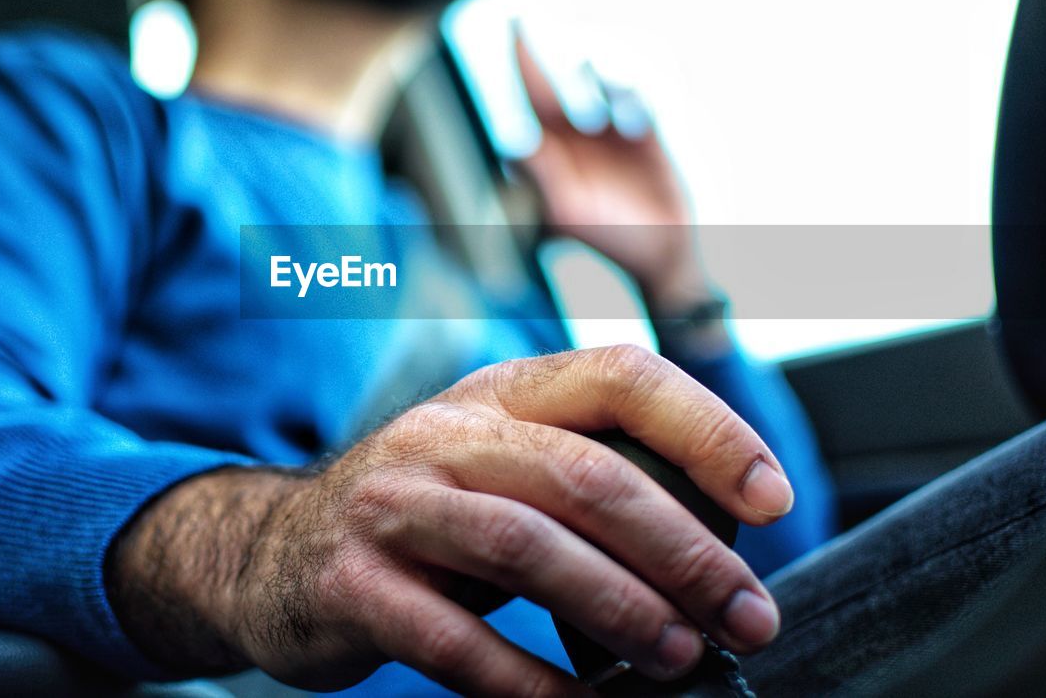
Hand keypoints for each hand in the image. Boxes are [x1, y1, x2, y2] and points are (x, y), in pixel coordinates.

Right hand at [109, 345, 792, 694]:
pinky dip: (528, 682)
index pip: (619, 378)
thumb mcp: (496, 467)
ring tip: (682, 658)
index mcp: (498, 396)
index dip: (708, 429)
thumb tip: (717, 549)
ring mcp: (393, 505)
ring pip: (527, 547)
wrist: (273, 552)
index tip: (772, 500)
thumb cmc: (420, 514)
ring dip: (621, 610)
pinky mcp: (353, 583)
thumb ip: (582, 480)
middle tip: (746, 615)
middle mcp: (445, 435)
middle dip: (684, 552)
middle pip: (587, 475)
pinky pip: (453, 639)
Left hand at [514, 31, 709, 311]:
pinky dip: (636, 96)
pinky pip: (640, 92)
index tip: (514, 17)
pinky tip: (636, 126)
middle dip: (570, 60)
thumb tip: (513, 140)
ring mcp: (613, 125)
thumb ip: (540, 175)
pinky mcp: (647, 129)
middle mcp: (577, 128)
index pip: (532, 88)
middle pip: (568, 71)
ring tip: (610, 114)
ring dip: (607, 78)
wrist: (657, 254)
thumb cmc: (604, 238)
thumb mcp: (566, 212)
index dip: (523, 52)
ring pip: (606, 73)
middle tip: (583, 79)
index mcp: (549, 143)